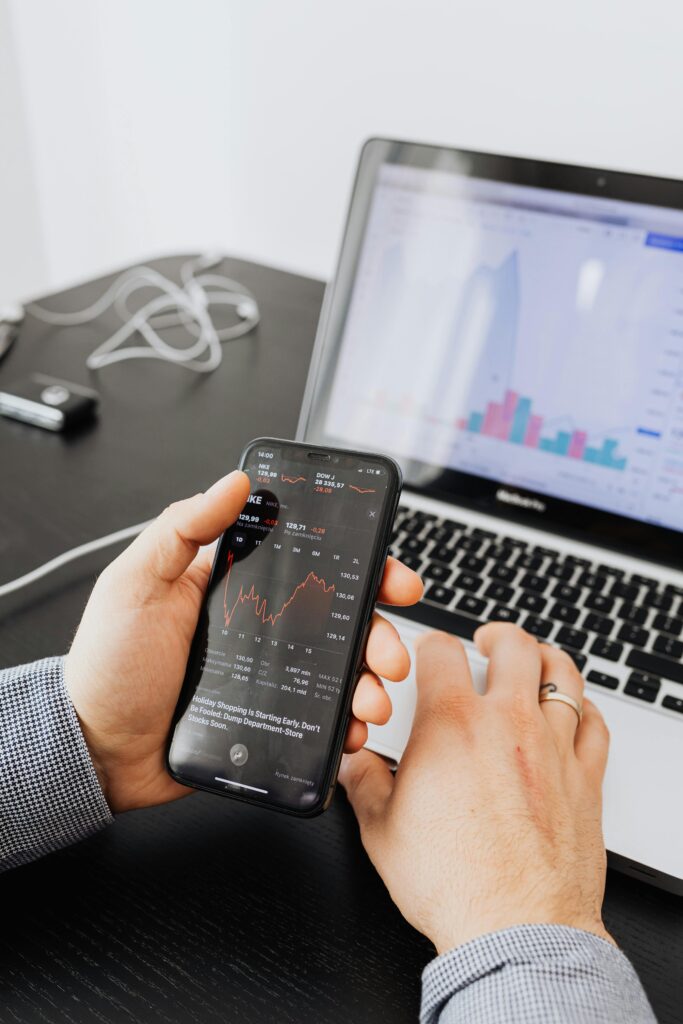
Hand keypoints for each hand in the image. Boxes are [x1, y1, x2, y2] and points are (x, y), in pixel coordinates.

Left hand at [65, 471, 422, 813]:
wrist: (95, 750)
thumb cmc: (109, 664)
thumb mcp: (137, 582)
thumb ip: (183, 527)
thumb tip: (236, 481)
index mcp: (238, 585)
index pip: (310, 564)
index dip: (359, 565)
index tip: (389, 574)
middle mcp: (262, 628)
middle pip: (340, 620)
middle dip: (379, 632)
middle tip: (390, 651)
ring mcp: (269, 676)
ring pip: (339, 672)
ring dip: (370, 682)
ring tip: (372, 698)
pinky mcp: (269, 721)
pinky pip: (320, 720)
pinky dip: (345, 724)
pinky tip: (351, 728)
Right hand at [340, 623, 612, 954]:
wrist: (514, 928)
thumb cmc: (452, 882)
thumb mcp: (381, 829)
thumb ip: (364, 781)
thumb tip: (355, 761)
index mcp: (450, 724)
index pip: (440, 651)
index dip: (429, 645)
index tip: (428, 655)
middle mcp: (506, 723)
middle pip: (513, 646)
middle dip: (496, 636)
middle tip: (486, 642)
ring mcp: (552, 746)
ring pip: (561, 673)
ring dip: (545, 658)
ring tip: (533, 660)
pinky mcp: (585, 777)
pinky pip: (594, 723)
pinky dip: (584, 708)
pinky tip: (574, 712)